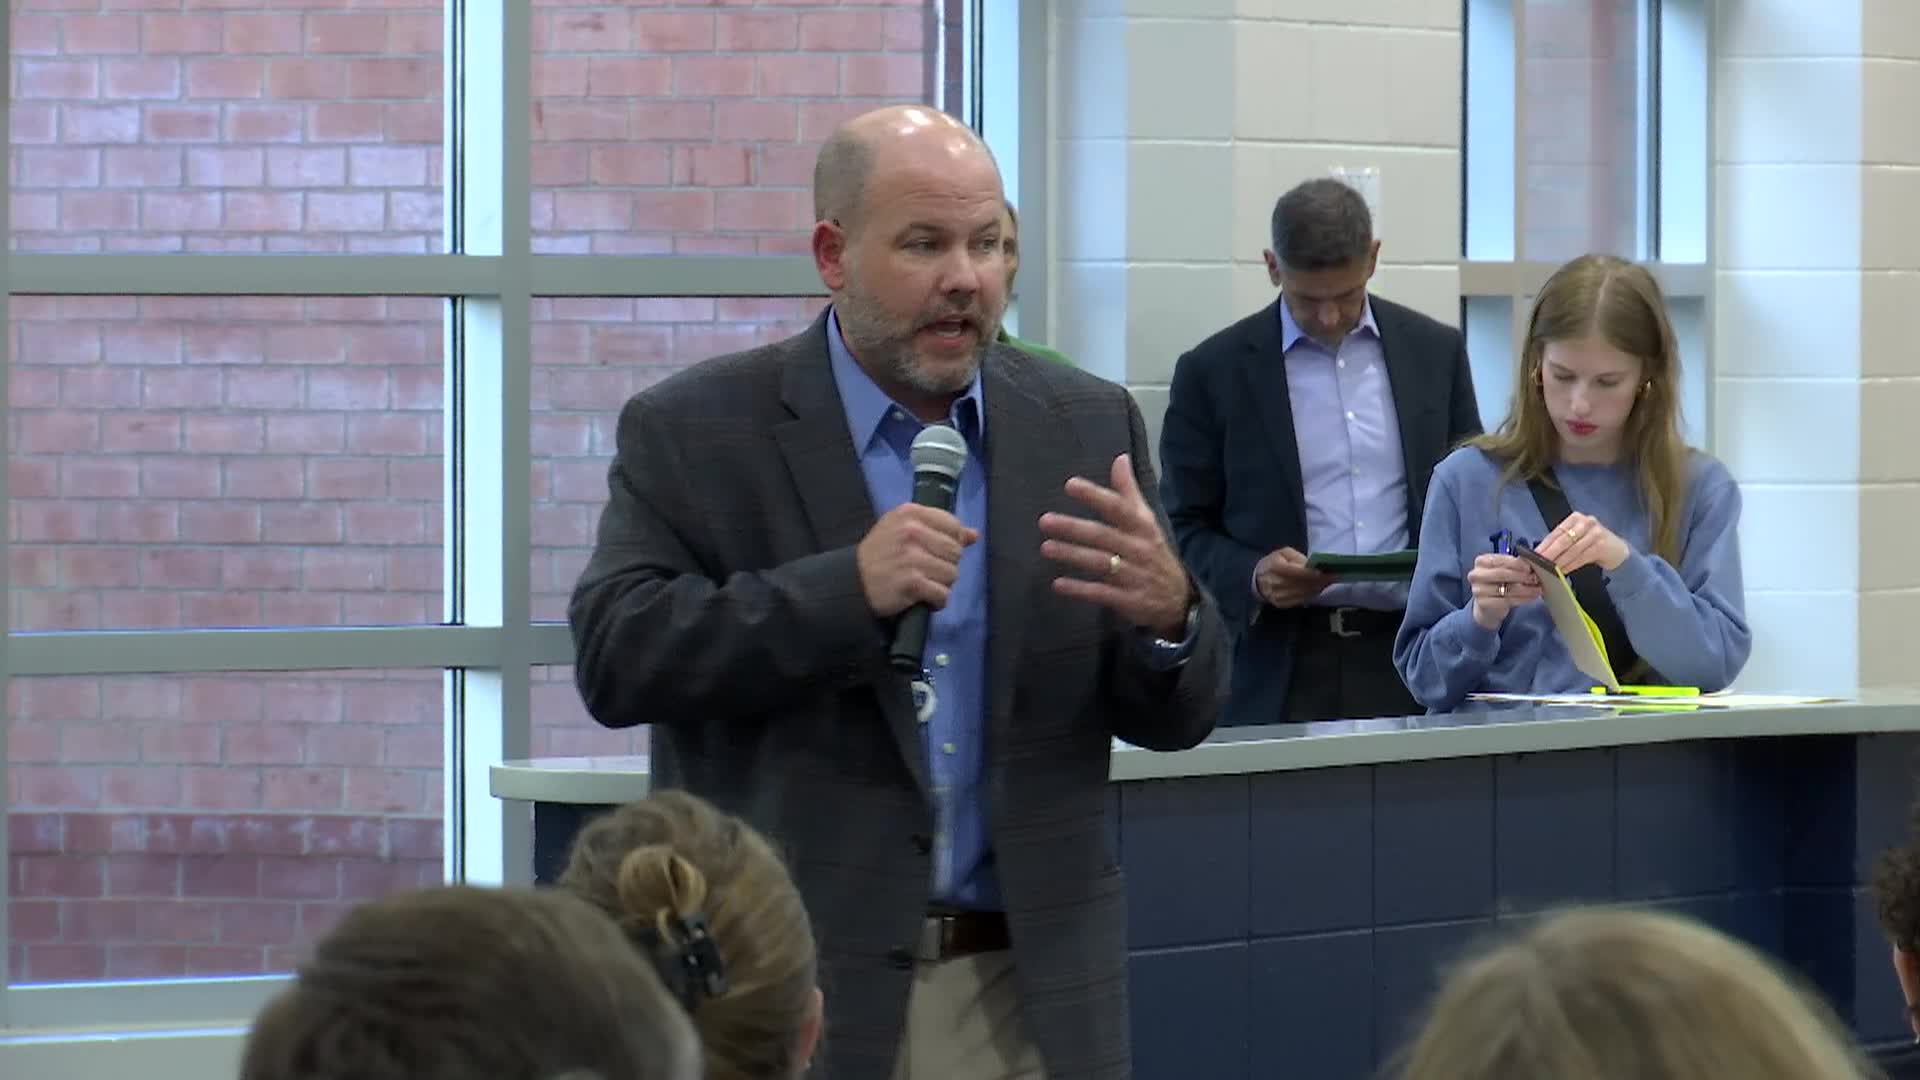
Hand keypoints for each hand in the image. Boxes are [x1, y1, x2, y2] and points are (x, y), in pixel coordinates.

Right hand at [855, 503, 978, 618]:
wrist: (852, 580)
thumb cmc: (880, 552)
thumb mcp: (903, 529)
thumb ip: (938, 528)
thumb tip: (973, 535)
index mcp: (910, 513)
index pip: (953, 525)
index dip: (951, 541)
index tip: (936, 551)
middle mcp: (912, 531)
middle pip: (955, 551)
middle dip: (945, 564)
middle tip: (927, 570)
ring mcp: (912, 557)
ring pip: (952, 574)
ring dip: (941, 584)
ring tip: (923, 583)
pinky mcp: (912, 582)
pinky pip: (942, 594)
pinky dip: (937, 601)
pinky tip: (924, 598)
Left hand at [1038, 453, 1191, 638]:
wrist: (1178, 600)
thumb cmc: (1153, 553)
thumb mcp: (1146, 521)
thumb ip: (1129, 492)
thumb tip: (1120, 458)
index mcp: (1142, 527)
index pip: (1118, 507)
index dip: (1095, 496)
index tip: (1070, 485)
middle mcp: (1138, 549)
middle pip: (1103, 535)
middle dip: (1074, 527)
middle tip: (1045, 520)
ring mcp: (1134, 576)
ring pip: (1100, 563)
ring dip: (1072, 555)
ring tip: (1045, 547)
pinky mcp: (1129, 600)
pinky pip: (1102, 593)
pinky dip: (1080, 589)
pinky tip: (1058, 584)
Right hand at [1254, 547, 1333, 608]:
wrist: (1258, 580)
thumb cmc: (1273, 563)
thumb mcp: (1283, 553)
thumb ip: (1297, 558)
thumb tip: (1312, 566)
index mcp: (1275, 567)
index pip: (1297, 572)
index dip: (1313, 573)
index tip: (1327, 572)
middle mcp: (1275, 583)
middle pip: (1302, 584)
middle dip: (1319, 581)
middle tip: (1333, 577)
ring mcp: (1278, 596)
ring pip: (1303, 593)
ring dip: (1317, 588)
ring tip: (1328, 582)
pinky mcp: (1281, 604)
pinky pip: (1301, 600)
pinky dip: (1312, 594)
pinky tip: (1318, 588)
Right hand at [1467, 554, 1542, 629]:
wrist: (1487, 603)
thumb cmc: (1498, 582)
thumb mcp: (1503, 569)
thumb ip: (1514, 565)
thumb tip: (1532, 564)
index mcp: (1480, 562)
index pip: (1498, 560)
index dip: (1514, 563)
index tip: (1529, 567)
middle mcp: (1476, 575)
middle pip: (1501, 574)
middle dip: (1520, 576)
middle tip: (1535, 578)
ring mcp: (1478, 590)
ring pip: (1506, 588)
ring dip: (1525, 589)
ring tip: (1537, 589)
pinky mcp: (1483, 603)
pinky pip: (1507, 601)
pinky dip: (1522, 599)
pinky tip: (1532, 597)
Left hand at [1532, 512, 1629, 573]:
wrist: (1617, 549)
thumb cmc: (1591, 544)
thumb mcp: (1576, 538)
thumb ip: (1561, 542)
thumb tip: (1539, 554)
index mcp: (1575, 518)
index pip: (1556, 533)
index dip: (1543, 545)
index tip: (1532, 556)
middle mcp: (1585, 522)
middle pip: (1562, 541)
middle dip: (1548, 554)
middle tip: (1536, 565)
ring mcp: (1595, 533)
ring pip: (1571, 551)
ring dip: (1558, 562)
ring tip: (1547, 571)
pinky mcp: (1601, 545)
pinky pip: (1581, 557)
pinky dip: (1570, 566)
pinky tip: (1562, 572)